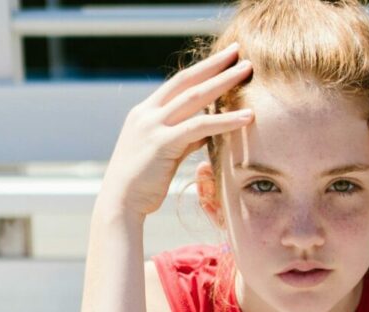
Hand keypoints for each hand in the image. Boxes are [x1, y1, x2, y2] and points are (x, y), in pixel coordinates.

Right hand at [97, 42, 254, 221]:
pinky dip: (225, 120)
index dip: (203, 68)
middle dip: (214, 64)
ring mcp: (152, 126)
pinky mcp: (162, 143)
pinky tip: (247, 117)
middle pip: (187, 81)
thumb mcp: (164, 153)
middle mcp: (147, 113)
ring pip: (195, 97)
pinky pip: (200, 127)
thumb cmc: (142, 183)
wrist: (120, 203)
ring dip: (223, 82)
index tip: (224, 57)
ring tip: (247, 71)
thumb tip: (204, 132)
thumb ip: (182, 138)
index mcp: (145, 113)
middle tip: (239, 51)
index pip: (178, 82)